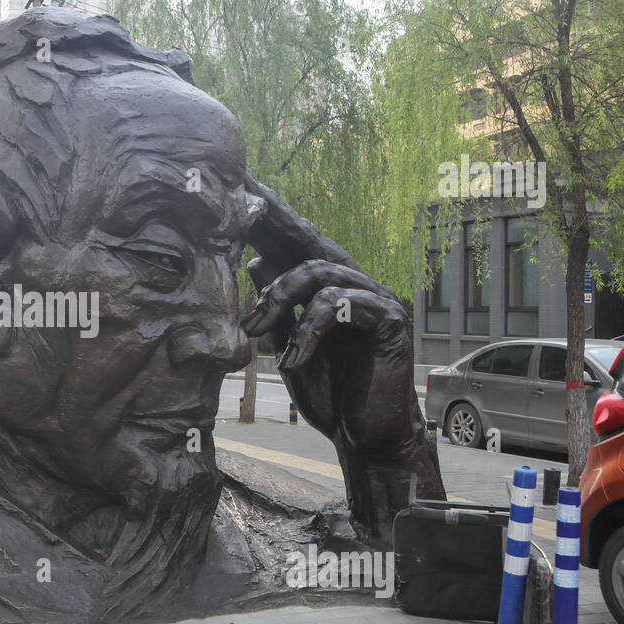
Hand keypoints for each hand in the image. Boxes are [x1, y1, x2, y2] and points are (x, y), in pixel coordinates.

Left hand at [239, 177, 443, 541]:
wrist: (365, 437)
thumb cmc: (330, 392)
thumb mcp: (289, 344)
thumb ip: (278, 307)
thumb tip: (255, 261)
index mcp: (325, 289)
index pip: (293, 245)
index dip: (266, 216)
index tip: (235, 186)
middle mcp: (352, 285)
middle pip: (308, 239)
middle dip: (272, 217)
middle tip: (242, 197)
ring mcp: (372, 298)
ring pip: (317, 271)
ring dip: (277, 300)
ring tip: (256, 334)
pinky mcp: (387, 319)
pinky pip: (338, 305)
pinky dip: (308, 331)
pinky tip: (293, 361)